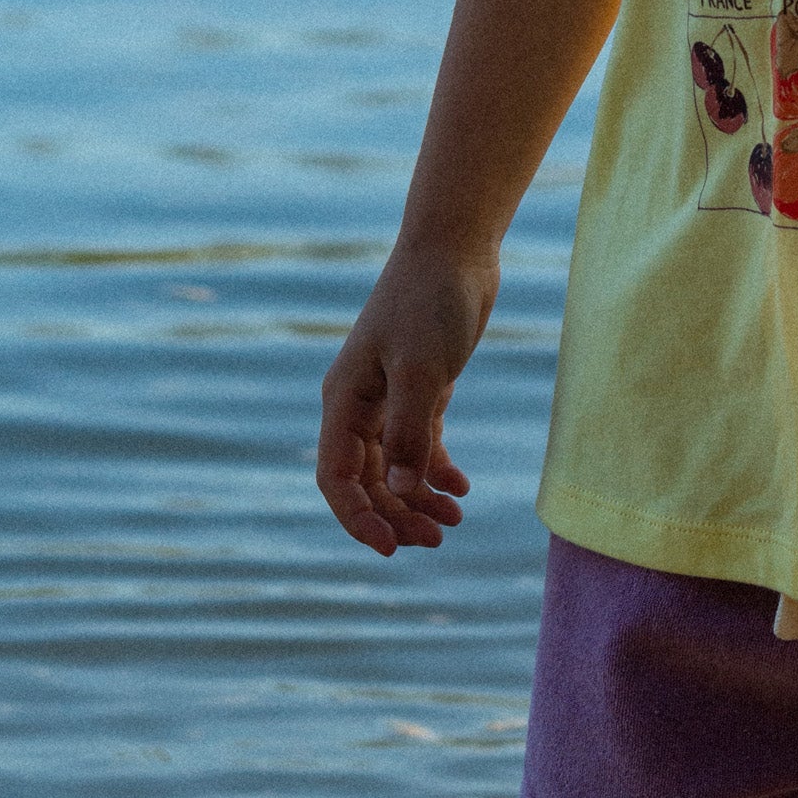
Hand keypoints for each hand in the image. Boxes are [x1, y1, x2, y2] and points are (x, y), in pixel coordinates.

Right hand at [316, 238, 497, 554]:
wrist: (455, 249)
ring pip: (394, 467)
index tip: (391, 548)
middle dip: (396, 514)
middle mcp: (359, 405)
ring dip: (418, 499)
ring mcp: (388, 398)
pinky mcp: (420, 389)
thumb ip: (410, 431)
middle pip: (367, 480)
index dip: (358, 517)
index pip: (336, 477)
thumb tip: (403, 488)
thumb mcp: (422, 370)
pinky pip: (419, 445)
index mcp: (344, 401)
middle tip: (437, 540)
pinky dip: (437, 470)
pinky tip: (460, 488)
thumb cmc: (430, 302)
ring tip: (454, 521)